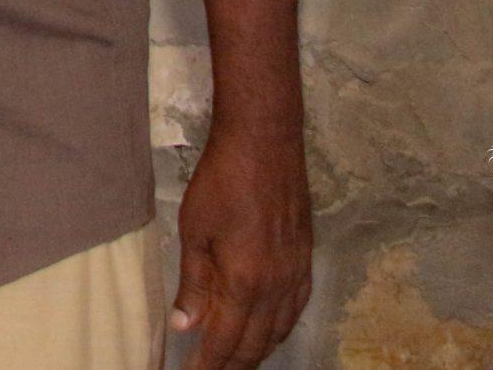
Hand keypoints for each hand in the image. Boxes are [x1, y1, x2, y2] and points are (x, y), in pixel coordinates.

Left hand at [169, 125, 311, 369]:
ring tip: (235, 359)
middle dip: (233, 364)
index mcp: (245, 283)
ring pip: (279, 330)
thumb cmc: (221, 183)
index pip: (226, 341)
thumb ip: (193, 283)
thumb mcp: (194, 232)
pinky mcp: (306, 259)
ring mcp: (296, 274)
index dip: (209, 364)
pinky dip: (279, 327)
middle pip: (256, 343)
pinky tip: (268, 328)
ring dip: (257, 349)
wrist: (265, 144)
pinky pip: (295, 308)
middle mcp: (277, 287)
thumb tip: (185, 326)